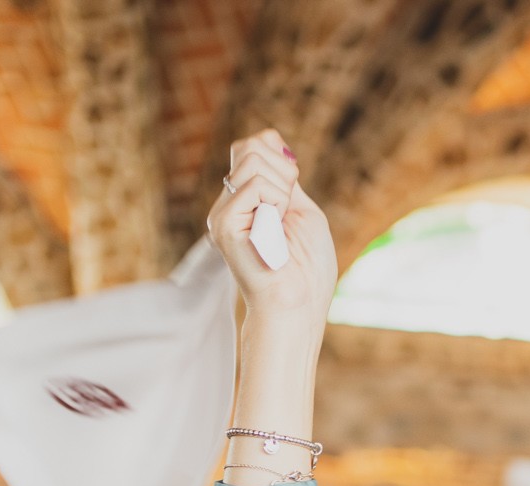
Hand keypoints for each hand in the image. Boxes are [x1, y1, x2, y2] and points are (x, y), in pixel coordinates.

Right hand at [206, 130, 338, 337]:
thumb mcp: (303, 209)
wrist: (299, 305)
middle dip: (284, 172)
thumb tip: (270, 136)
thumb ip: (283, 176)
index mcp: (248, 199)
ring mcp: (222, 212)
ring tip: (280, 225)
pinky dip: (276, 204)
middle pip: (251, 146)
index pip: (252, 146)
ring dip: (282, 190)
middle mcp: (229, 203)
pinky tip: (273, 234)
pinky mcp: (222, 223)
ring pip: (252, 160)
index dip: (279, 155)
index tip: (294, 189)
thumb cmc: (308, 268)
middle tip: (289, 212)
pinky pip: (255, 185)